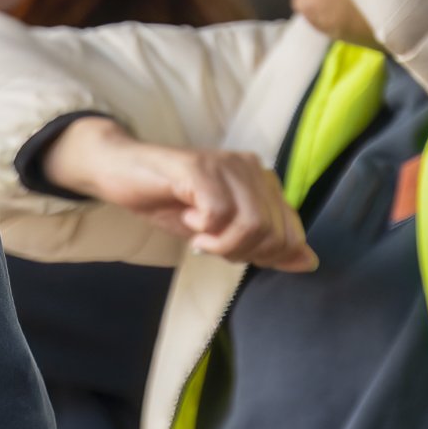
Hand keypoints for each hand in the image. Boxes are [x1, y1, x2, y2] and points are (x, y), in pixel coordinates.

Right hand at [42, 118, 315, 271]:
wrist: (119, 171)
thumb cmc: (167, 201)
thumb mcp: (221, 232)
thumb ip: (265, 245)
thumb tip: (309, 263)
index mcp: (263, 182)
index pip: (292, 233)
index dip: (263, 256)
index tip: (228, 250)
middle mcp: (252, 168)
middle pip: (274, 233)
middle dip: (241, 252)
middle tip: (209, 244)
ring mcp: (227, 165)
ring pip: (252, 225)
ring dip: (222, 243)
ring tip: (198, 234)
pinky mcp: (200, 168)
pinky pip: (220, 214)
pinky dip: (203, 229)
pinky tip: (187, 219)